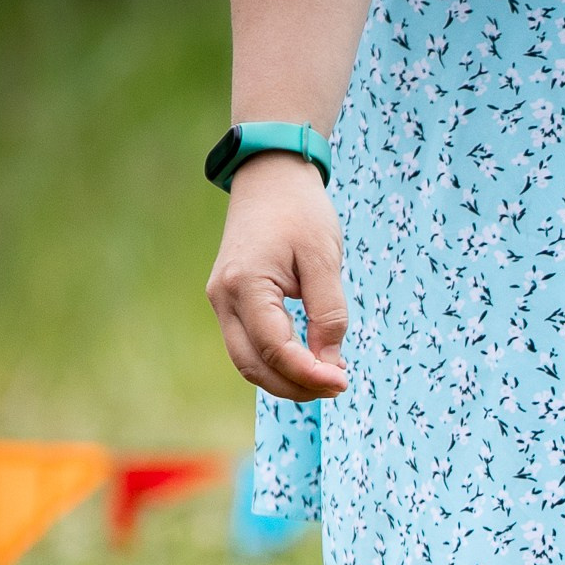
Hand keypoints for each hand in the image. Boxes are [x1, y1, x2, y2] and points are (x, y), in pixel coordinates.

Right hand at [205, 153, 350, 401]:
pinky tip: (307, 364)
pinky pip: (248, 345)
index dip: (309, 374)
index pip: (276, 348)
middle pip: (254, 365)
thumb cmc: (301, 212)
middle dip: (295, 386)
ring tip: (325, 381)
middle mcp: (224, 297)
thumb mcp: (324, 259)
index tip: (342, 382)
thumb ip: (328, 313)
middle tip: (337, 387)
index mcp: (246, 285)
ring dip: (284, 379)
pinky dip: (275, 362)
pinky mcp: (229, 302)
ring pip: (248, 361)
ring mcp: (221, 301)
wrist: (270, 178)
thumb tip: (329, 364)